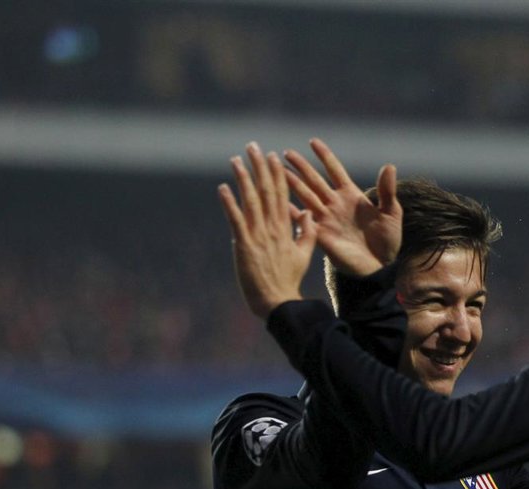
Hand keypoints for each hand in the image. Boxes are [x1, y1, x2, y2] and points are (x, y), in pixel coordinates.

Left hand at [218, 141, 316, 319]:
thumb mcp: (304, 255)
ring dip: (243, 179)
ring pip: (251, 201)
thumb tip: (305, 213)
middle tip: (253, 147)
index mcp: (286, 229)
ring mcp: (258, 236)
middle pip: (266, 191)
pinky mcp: (244, 245)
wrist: (278, 301)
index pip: (281, 195)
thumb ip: (306, 233)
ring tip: (236, 160)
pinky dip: (229, 203)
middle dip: (259, 167)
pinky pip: (235, 220)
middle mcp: (272, 228)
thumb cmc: (288, 280)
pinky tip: (223, 188)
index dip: (276, 173)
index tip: (272, 156)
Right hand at [283, 138, 400, 277]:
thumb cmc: (387, 241)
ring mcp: (326, 218)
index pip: (335, 170)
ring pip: (305, 195)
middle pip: (314, 180)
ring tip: (277, 170)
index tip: (313, 141)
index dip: (324, 156)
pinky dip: (291, 211)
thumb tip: (389, 166)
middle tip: (285, 153)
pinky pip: (303, 220)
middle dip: (301, 166)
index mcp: (351, 195)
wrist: (380, 267)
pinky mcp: (321, 235)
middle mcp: (335, 204)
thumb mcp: (391, 214)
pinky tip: (279, 202)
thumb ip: (387, 191)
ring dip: (292, 183)